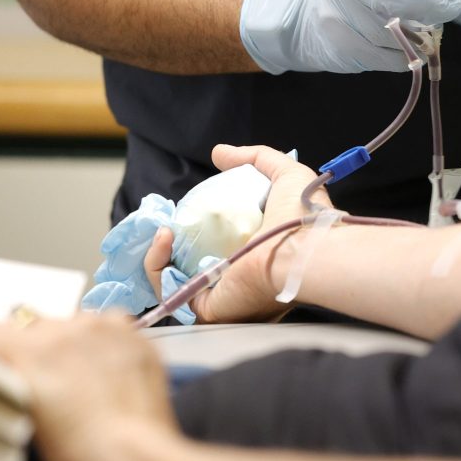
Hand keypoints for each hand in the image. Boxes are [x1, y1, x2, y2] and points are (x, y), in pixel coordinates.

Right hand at [0, 313, 177, 460]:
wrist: (135, 455)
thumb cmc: (78, 451)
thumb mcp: (27, 416)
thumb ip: (17, 380)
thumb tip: (17, 372)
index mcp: (32, 352)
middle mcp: (69, 330)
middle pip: (35, 327)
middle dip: (34, 348)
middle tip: (44, 380)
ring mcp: (108, 329)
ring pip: (76, 323)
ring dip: (71, 342)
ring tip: (82, 376)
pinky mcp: (138, 337)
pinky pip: (113, 325)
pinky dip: (106, 340)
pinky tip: (110, 366)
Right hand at [146, 145, 333, 323]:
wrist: (305, 249)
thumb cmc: (303, 215)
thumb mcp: (286, 174)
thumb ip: (257, 158)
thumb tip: (219, 152)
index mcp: (259, 255)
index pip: (219, 246)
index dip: (198, 228)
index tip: (187, 209)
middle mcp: (240, 280)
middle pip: (191, 265)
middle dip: (170, 245)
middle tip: (165, 222)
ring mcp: (222, 296)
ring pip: (174, 279)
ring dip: (158, 253)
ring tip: (164, 228)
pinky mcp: (207, 308)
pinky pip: (170, 290)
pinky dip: (156, 264)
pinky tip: (163, 237)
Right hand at [240, 0, 460, 72]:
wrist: (302, 7)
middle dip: (429, 5)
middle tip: (451, 7)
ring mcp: (337, 18)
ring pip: (392, 33)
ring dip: (421, 34)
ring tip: (430, 27)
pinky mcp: (341, 49)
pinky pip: (387, 58)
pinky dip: (407, 54)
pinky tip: (412, 45)